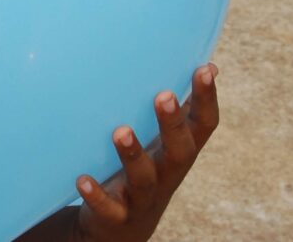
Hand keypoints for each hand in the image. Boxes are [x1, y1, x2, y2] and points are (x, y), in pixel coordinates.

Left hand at [74, 63, 219, 241]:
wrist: (121, 228)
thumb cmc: (147, 170)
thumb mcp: (165, 142)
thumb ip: (183, 110)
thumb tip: (210, 66)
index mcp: (179, 152)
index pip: (203, 127)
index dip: (207, 100)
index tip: (204, 70)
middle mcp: (167, 175)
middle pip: (180, 152)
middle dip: (172, 125)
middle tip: (164, 96)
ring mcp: (143, 197)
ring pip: (144, 179)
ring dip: (133, 155)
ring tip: (121, 131)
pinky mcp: (117, 216)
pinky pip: (109, 208)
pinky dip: (97, 195)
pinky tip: (82, 180)